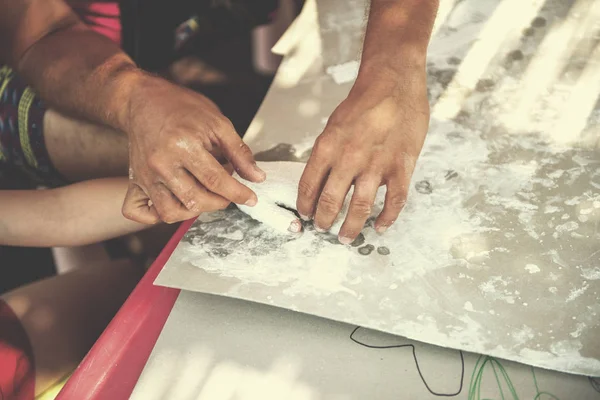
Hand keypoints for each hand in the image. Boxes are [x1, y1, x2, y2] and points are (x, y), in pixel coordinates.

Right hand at [122, 75, 265, 223]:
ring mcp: (145, 175)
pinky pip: (139, 212)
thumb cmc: (182, 108)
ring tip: (204, 194)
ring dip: (193, 210)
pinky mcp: (133, 181)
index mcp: (183, 145)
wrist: (144, 99)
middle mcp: (160, 164)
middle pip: (195, 200)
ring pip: (170, 213)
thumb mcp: (217, 122)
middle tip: (226, 188)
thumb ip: (239, 151)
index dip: (237, 193)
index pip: (215, 180)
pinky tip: (174, 203)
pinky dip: (156, 216)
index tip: (251, 199)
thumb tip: (257, 177)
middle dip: (219, 201)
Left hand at [296, 67, 429, 242]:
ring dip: (351, 227)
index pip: (309, 185)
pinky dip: (387, 218)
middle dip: (324, 221)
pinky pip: (394, 201)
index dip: (305, 205)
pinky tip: (381, 226)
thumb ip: (329, 153)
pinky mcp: (401, 166)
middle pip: (331, 202)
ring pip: (360, 208)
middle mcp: (349, 158)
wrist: (394, 81)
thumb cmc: (364, 101)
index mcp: (328, 147)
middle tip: (322, 229)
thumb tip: (322, 179)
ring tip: (345, 237)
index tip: (305, 214)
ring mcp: (376, 164)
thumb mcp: (334, 125)